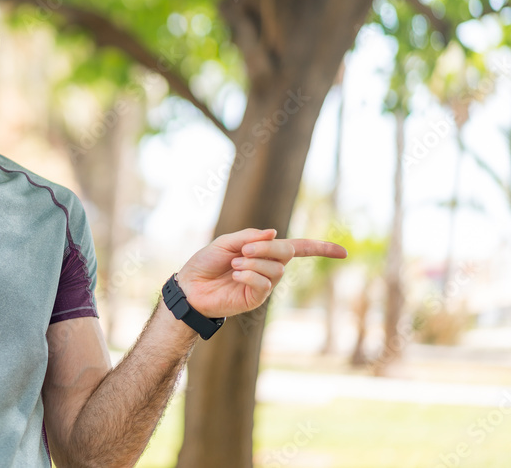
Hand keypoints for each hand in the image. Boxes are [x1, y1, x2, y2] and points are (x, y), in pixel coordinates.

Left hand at [174, 228, 346, 318]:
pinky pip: (264, 283)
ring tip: (233, 264)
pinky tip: (235, 274)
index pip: (298, 248)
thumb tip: (275, 233)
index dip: (320, 248)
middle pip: (287, 253)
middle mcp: (268, 268)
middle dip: (267, 248)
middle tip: (243, 249)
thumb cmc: (206, 262)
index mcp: (264, 252)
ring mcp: (263, 284)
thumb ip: (250, 237)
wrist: (190, 286)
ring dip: (253, 262)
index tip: (343, 252)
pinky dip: (249, 274)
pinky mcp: (256, 299)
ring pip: (276, 269)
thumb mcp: (226, 242)